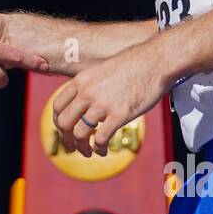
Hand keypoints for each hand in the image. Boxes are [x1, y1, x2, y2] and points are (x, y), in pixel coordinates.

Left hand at [52, 41, 169, 154]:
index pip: (58, 106)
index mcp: (81, 81)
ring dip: (82, 147)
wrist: (154, 61)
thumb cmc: (132, 65)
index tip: (64, 130)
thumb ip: (90, 86)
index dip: (58, 122)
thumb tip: (84, 102)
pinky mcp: (119, 115)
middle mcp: (87, 93)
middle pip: (64, 122)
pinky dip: (99, 149)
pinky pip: (101, 138)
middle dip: (66, 139)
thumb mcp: (101, 70)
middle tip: (72, 146)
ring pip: (80, 134)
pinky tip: (103, 150)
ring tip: (88, 152)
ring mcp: (102, 104)